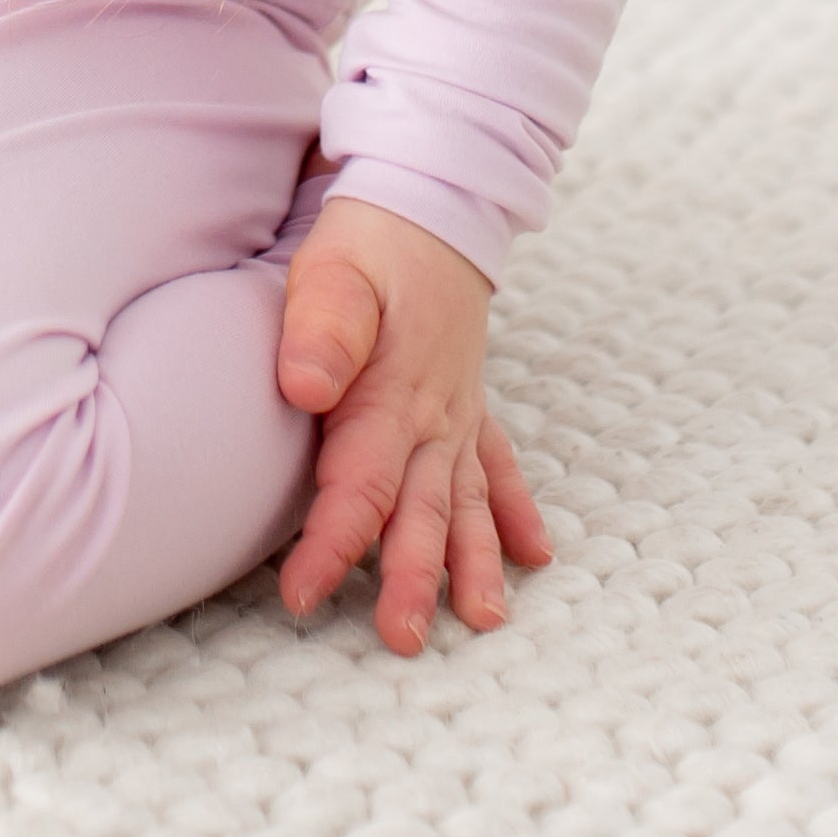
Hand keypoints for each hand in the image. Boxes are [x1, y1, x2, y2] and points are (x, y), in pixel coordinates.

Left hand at [273, 192, 551, 654]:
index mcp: (393, 391)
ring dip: (473, 561)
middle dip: (411, 577)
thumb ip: (321, 328)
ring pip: (466, 500)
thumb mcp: (332, 268)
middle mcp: (433, 412)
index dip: (332, 541)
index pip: (361, 482)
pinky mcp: (468, 401)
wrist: (431, 198)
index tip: (302, 593)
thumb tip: (304, 388)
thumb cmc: (370, 237)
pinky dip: (514, 509)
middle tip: (403, 638)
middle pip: (422, 509)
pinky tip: (535, 555)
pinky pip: (497, 463)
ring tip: (483, 620)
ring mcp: (458, 410)